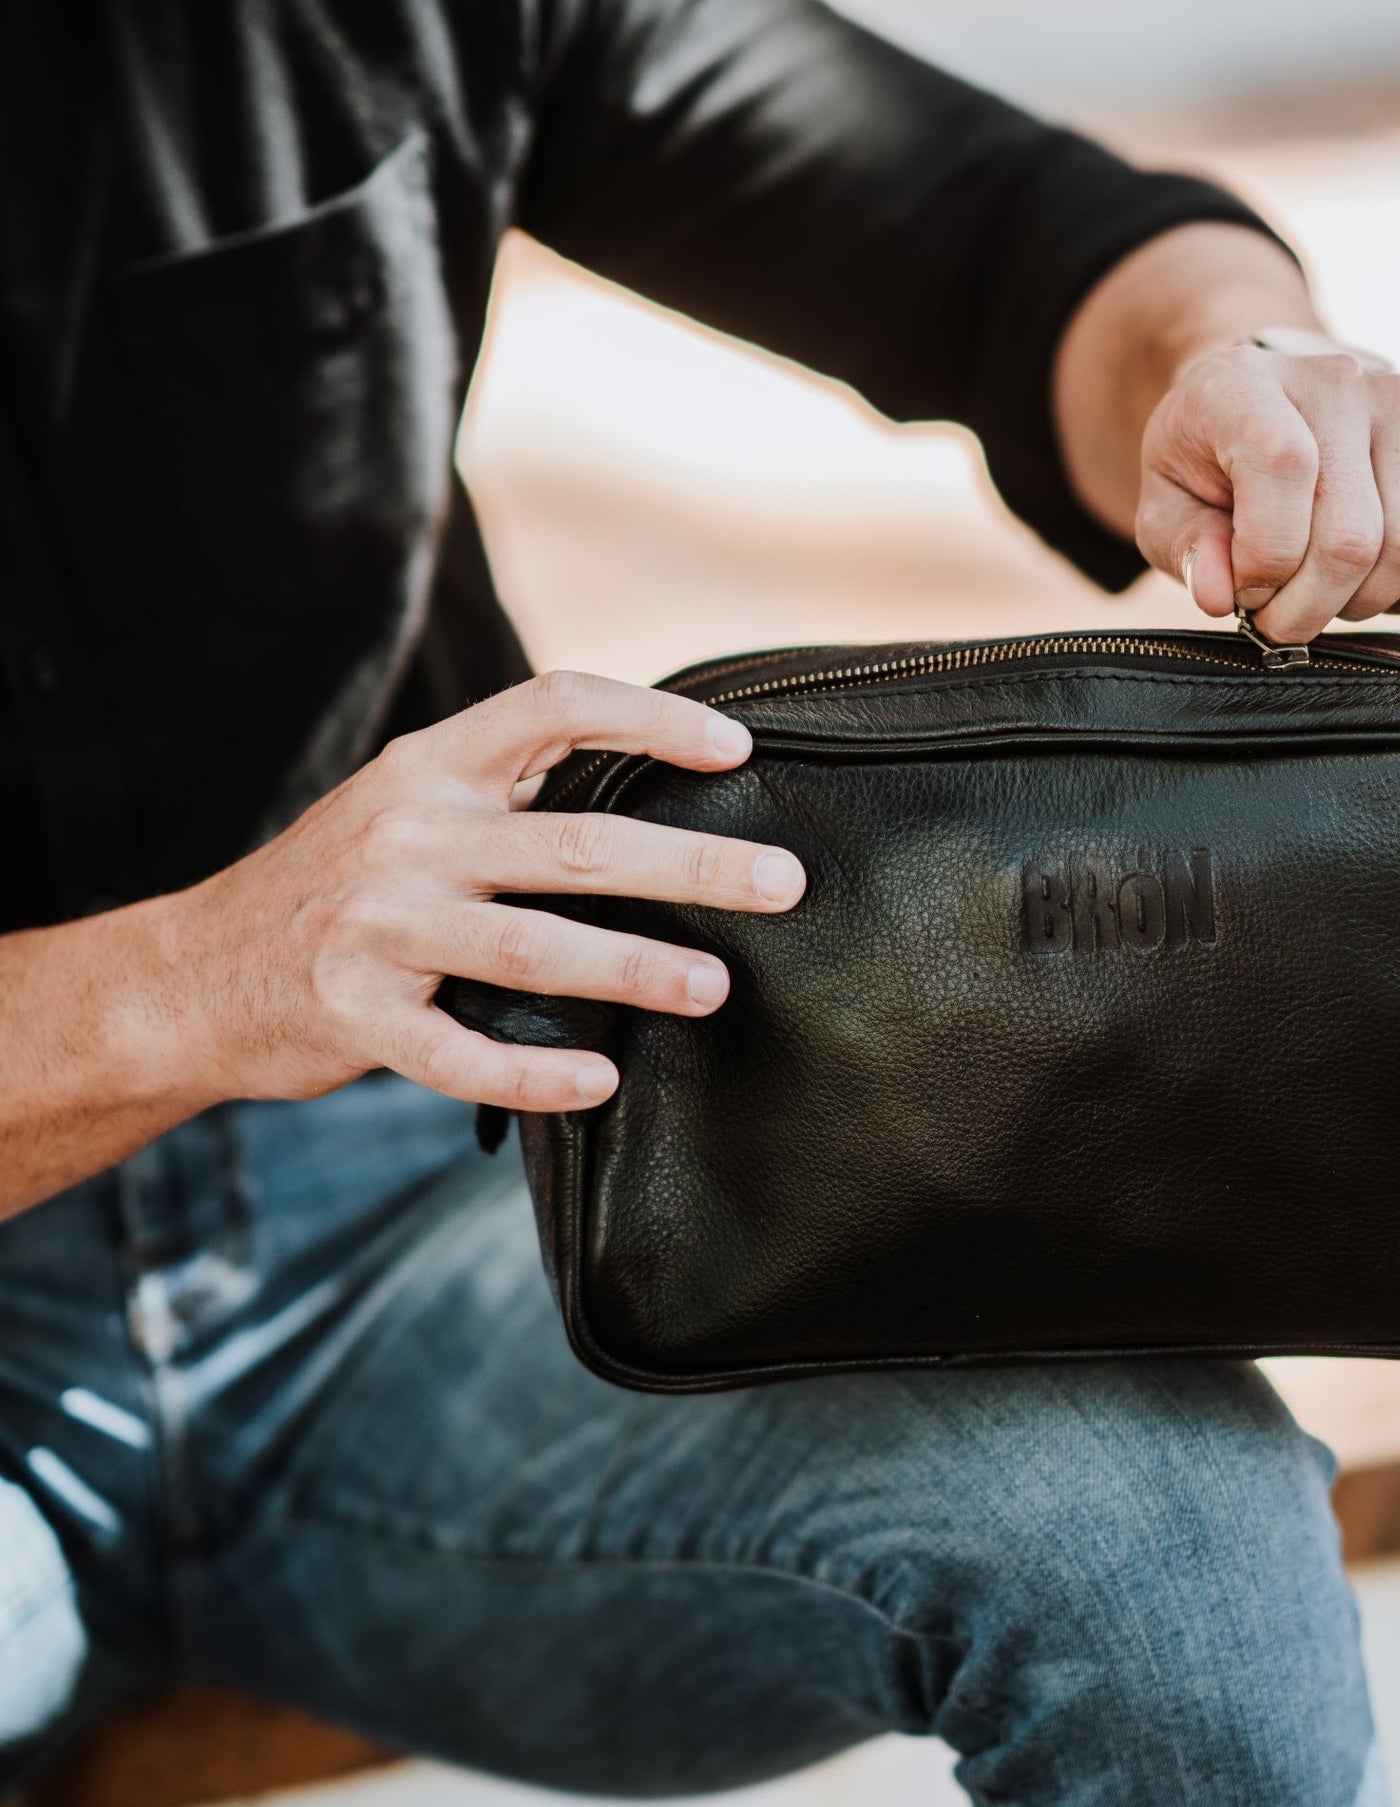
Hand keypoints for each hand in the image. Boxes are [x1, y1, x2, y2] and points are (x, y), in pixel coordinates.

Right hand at [157, 671, 803, 1113]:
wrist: (190, 976)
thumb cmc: (339, 887)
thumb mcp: (409, 807)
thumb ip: (509, 792)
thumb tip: (653, 785)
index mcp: (431, 768)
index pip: (554, 706)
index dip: (652, 719)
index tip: (737, 750)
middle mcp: (407, 834)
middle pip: (575, 845)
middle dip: (692, 866)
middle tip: (783, 884)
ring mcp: (376, 928)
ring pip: (530, 949)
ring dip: (634, 970)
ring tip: (715, 988)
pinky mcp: (353, 1015)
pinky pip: (460, 1056)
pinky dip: (536, 1074)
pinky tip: (603, 1082)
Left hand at [1139, 340, 1399, 644]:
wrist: (1267, 403)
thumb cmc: (1212, 465)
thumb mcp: (1167, 505)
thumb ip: (1184, 548)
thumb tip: (1220, 594)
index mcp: (1247, 386)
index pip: (1284, 470)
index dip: (1266, 560)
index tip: (1244, 589)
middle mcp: (1340, 380)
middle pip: (1353, 537)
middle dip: (1310, 606)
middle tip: (1282, 611)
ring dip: (1366, 602)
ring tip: (1327, 588)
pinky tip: (1385, 585)